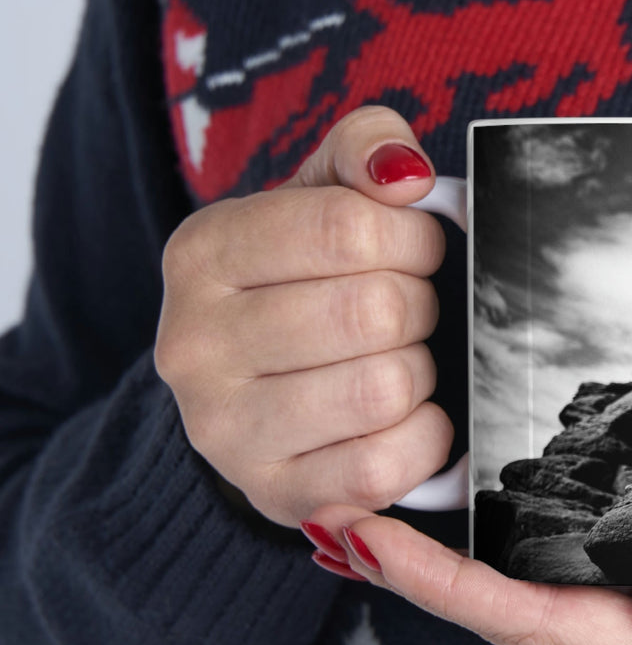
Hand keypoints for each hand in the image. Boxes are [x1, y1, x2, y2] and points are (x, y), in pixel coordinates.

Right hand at [155, 106, 452, 526]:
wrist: (254, 393)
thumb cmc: (301, 283)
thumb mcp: (319, 197)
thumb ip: (363, 150)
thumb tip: (406, 175)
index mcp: (203, 253)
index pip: (348, 228)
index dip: (413, 238)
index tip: (417, 250)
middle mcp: (195, 345)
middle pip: (374, 311)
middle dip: (418, 306)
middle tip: (408, 311)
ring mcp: (227, 431)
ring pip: (384, 389)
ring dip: (419, 372)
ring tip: (399, 361)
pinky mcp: (276, 494)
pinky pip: (384, 467)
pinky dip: (423, 438)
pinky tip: (407, 418)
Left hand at [305, 481, 631, 644]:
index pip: (548, 629)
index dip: (453, 591)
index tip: (371, 540)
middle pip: (519, 621)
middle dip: (426, 579)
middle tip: (339, 520)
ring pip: (538, 603)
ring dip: (454, 568)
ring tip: (379, 521)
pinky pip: (576, 577)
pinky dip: (512, 554)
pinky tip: (482, 523)